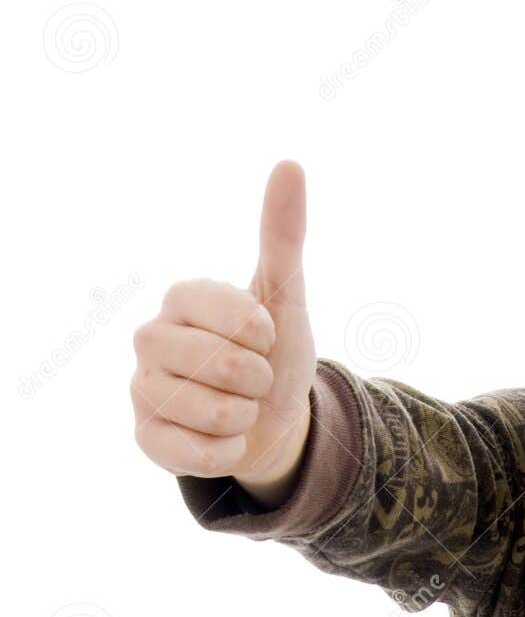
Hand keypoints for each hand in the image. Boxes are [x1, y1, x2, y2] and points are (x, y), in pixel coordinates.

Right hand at [130, 159, 315, 489]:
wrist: (272, 424)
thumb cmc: (274, 354)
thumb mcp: (286, 295)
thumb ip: (283, 235)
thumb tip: (289, 164)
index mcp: (182, 297)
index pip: (229, 312)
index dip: (262, 334)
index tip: (266, 337)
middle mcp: (151, 337)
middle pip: (218, 365)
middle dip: (256, 379)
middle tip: (255, 379)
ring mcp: (143, 387)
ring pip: (206, 410)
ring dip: (243, 416)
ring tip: (240, 408)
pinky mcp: (145, 436)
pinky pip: (190, 452)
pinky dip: (223, 452)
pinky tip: (226, 439)